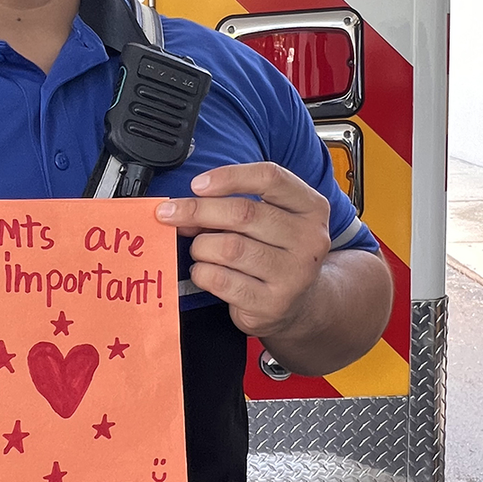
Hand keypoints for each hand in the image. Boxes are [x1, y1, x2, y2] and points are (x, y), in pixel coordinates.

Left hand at [156, 162, 330, 341]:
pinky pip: (221, 280)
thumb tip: (183, 208)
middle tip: (170, 214)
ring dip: (201, 245)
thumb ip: (235, 205)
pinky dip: (202, 272)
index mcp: (312, 208)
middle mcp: (309, 239)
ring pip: (229, 248)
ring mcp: (294, 274)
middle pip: (243, 213)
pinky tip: (204, 271)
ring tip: (199, 249)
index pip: (270, 177)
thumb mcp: (269, 219)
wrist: (300, 304)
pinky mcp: (272, 304)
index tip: (197, 185)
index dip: (229, 177)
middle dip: (197, 210)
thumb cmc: (274, 251)